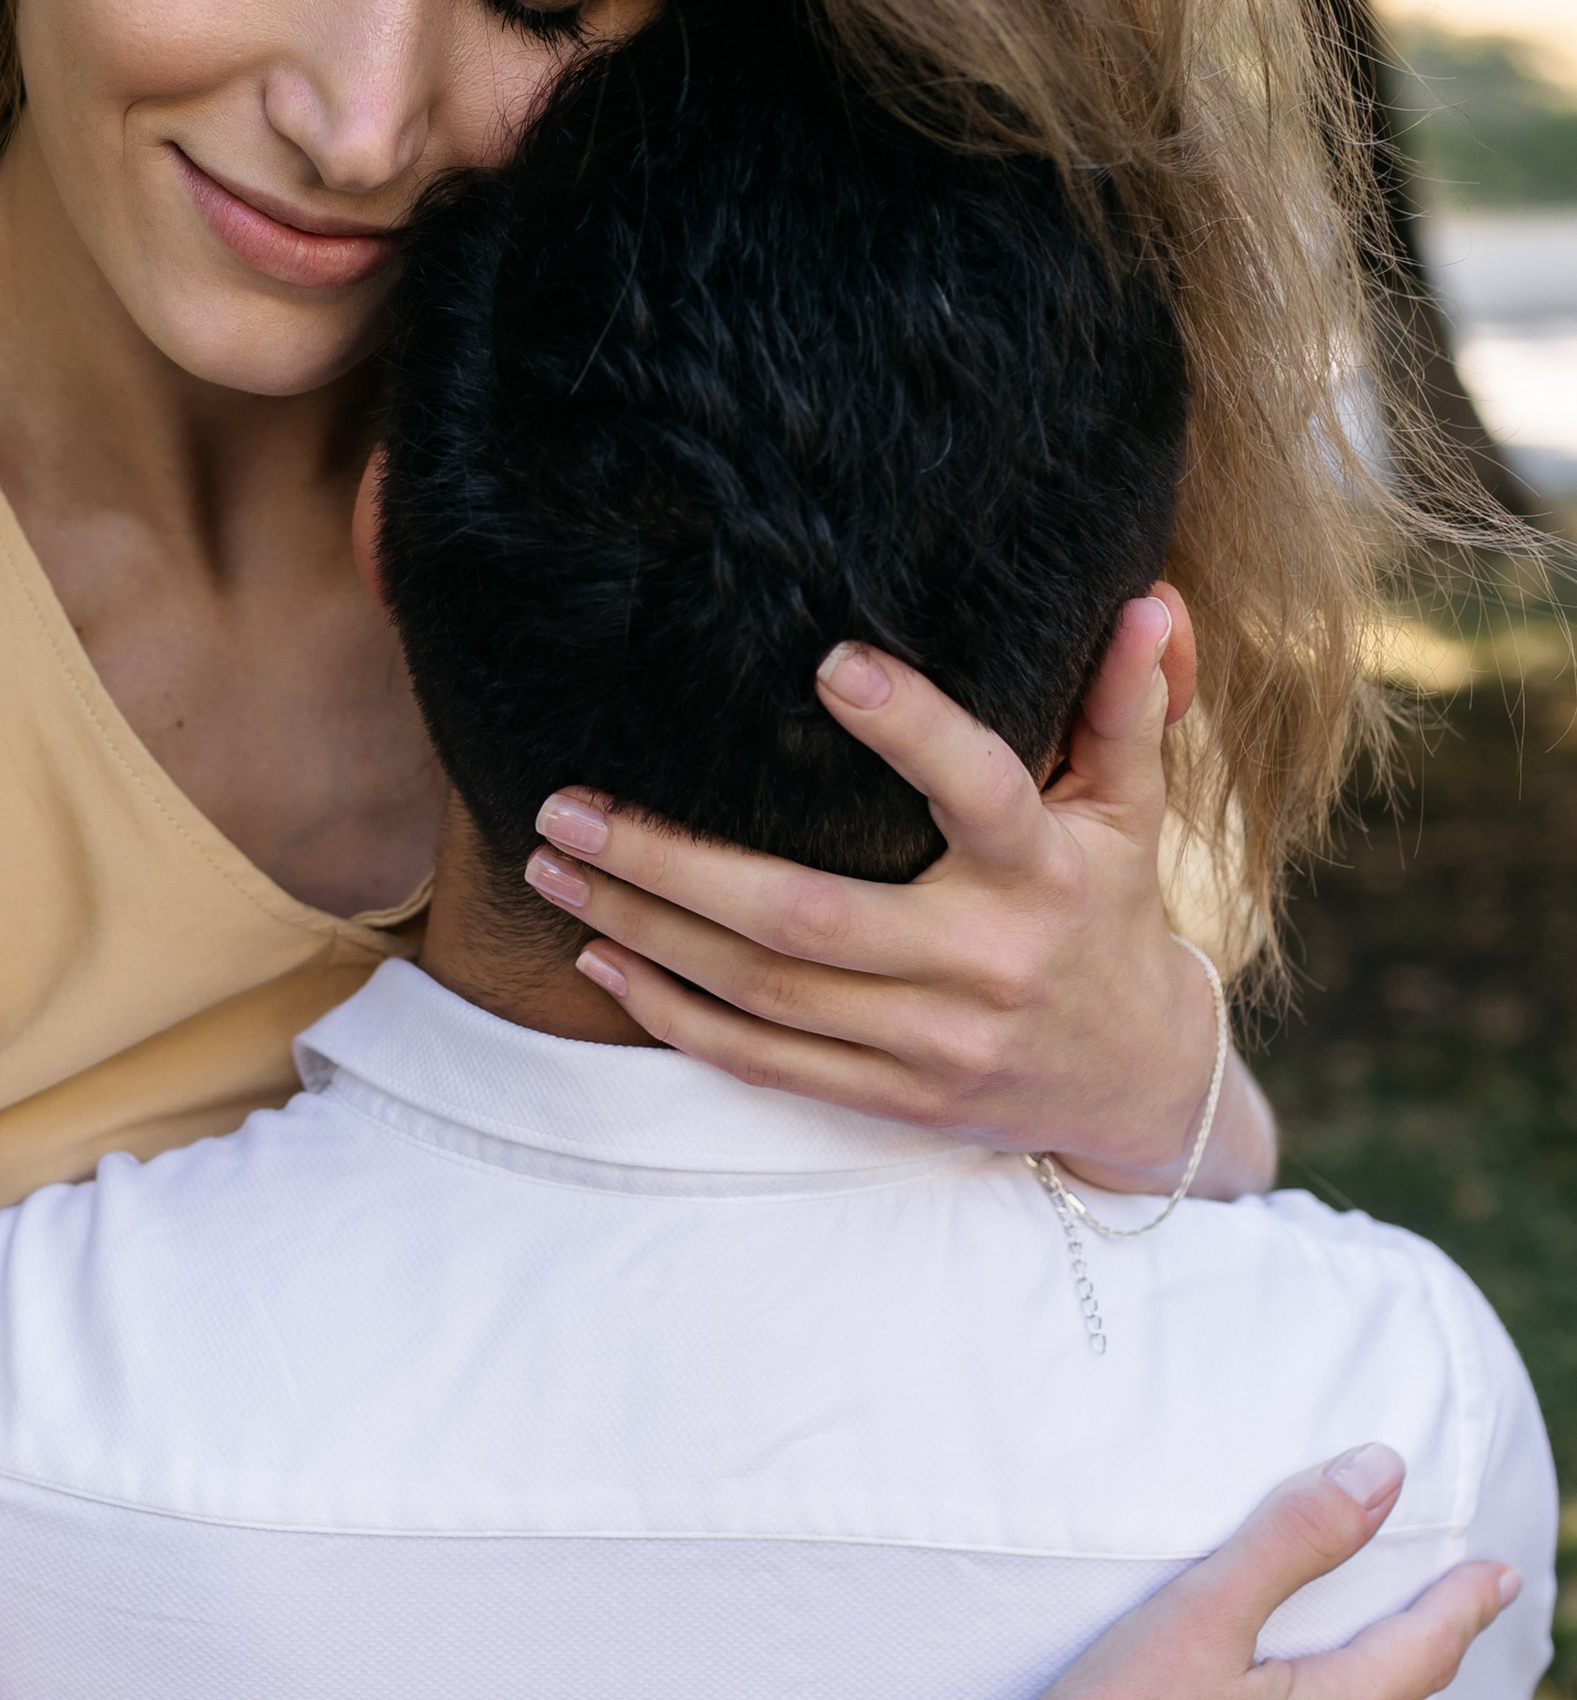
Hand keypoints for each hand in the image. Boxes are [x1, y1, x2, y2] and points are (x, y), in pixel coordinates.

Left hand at [525, 587, 1270, 1190]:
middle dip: (671, 861)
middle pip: (803, 913)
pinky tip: (599, 958)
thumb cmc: (1108, 908)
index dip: (913, 729)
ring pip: (760, 989)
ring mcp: (929, 1043)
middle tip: (571, 805)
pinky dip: (671, 1013)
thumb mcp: (1131, 808)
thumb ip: (1124, 706)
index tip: (830, 664)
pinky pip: (759, 1058)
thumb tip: (1144, 602)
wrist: (1135, 1080)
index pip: (982, 790)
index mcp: (1043, 871)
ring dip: (641, 930)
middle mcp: (981, 963)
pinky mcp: (891, 1097)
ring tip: (555, 868)